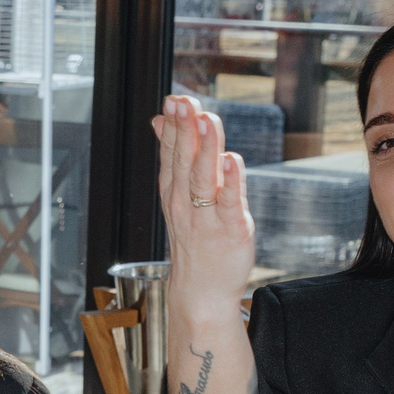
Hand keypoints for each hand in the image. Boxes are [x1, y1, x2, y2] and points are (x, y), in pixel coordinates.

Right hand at [155, 94, 255, 307]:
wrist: (201, 293)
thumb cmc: (195, 242)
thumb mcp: (177, 197)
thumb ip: (175, 157)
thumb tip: (161, 121)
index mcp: (174, 192)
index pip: (171, 152)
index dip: (173, 125)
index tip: (174, 100)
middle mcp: (186, 202)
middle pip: (184, 160)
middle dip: (184, 129)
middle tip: (184, 102)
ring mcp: (208, 216)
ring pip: (204, 177)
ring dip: (205, 147)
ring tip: (206, 121)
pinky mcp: (231, 230)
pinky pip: (229, 203)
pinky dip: (230, 181)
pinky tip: (231, 159)